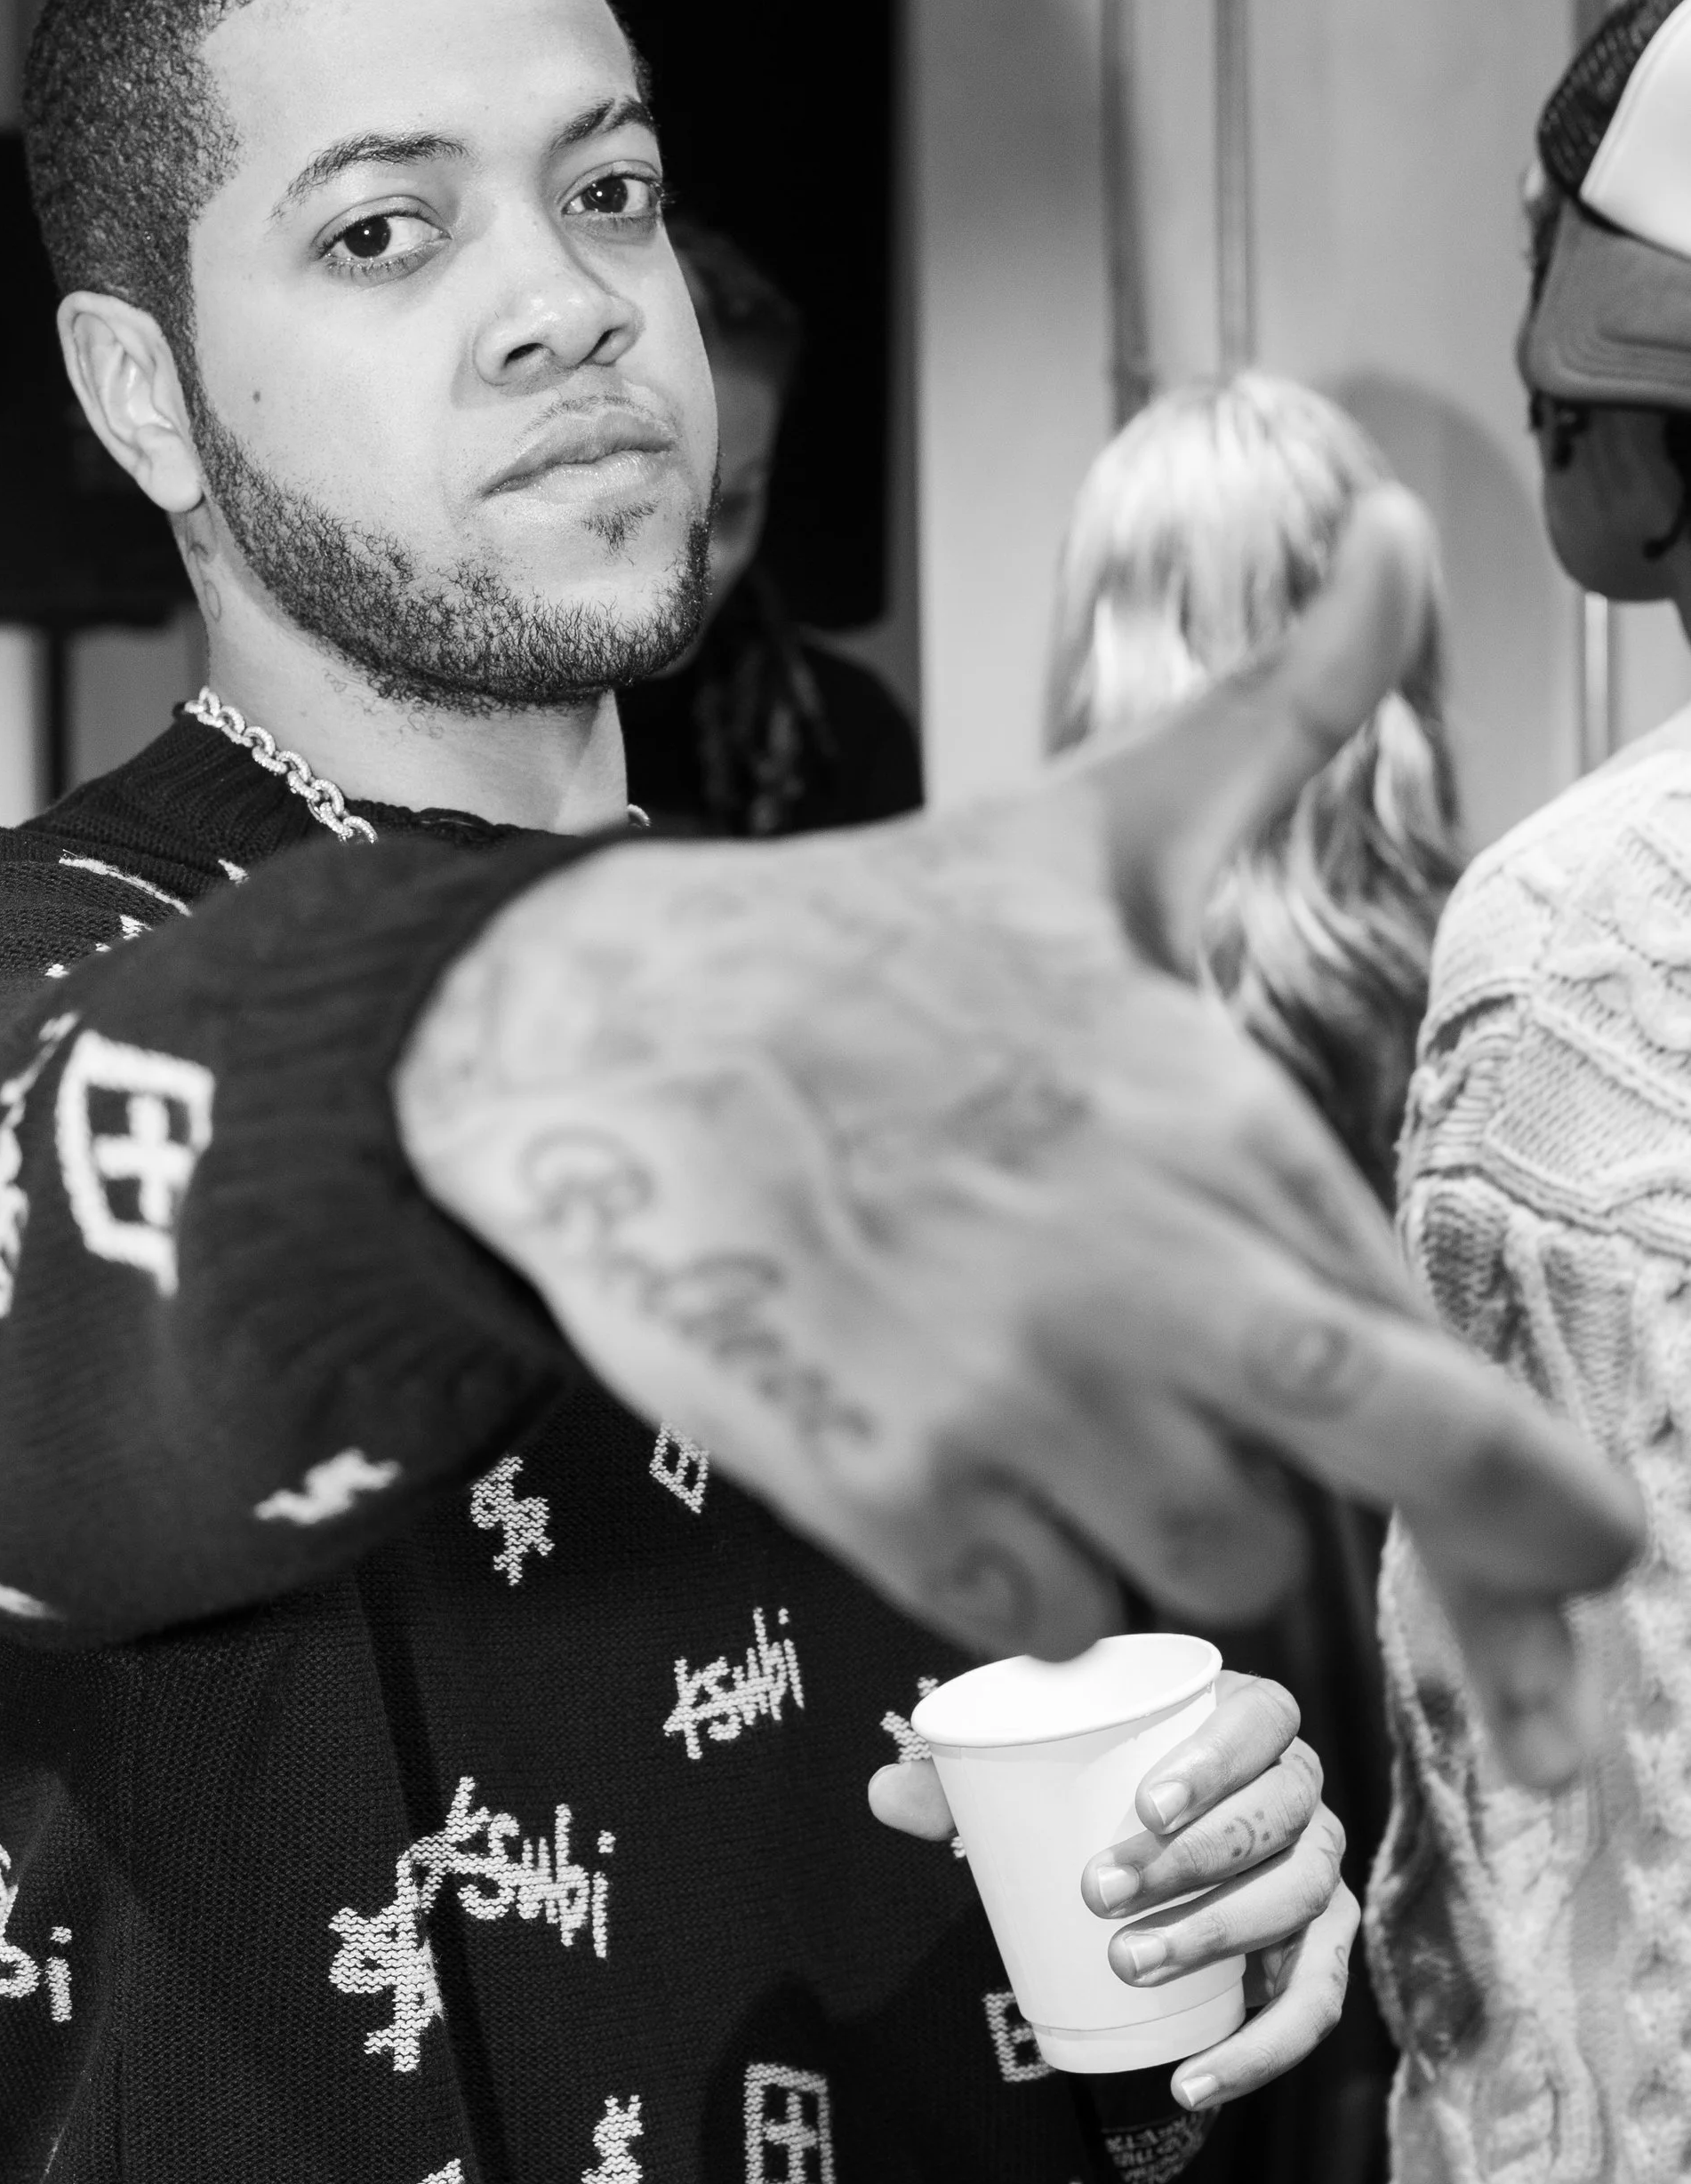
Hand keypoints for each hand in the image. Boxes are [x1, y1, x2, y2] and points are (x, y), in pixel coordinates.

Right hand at [396, 486, 1642, 1786]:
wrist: (597, 1033)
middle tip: (1519, 1642)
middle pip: (1367, 1490)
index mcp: (1214, 1119)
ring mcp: (1010, 1392)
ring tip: (1097, 1414)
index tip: (1588, 1557)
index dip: (1536, 1499)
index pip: (1436, 1363)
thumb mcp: (1087, 828)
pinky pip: (1043, 1620)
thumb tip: (1399, 541)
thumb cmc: (855, 947)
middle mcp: (1139, 1266)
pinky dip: (1036, 1578)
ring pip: (1204, 1567)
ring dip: (1178, 1520)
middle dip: (1456, 1556)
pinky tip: (980, 1463)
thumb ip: (1279, 718)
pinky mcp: (887, 1492)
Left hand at [871, 1672, 1353, 2106]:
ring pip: (1300, 1898)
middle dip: (1193, 1859)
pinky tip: (1196, 2079)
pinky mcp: (1319, 1948)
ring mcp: (1318, 1867)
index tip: (1145, 1804)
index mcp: (1244, 1718)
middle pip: (1281, 1815)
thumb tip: (880, 1793)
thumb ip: (960, 1785)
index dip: (1218, 1758)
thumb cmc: (1087, 1797)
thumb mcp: (1031, 1781)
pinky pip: (1316, 2002)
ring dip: (1218, 1935)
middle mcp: (1300, 1789)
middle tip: (1101, 1892)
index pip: (1265, 1718)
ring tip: (1129, 1964)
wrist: (1142, 1856)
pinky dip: (1263, 2048)